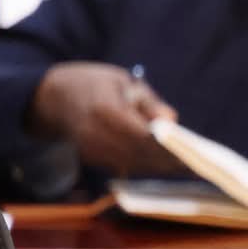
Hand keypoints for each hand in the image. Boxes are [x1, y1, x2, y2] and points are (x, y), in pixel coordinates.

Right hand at [26, 61, 184, 176]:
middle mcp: (96, 135)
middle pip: (140, 154)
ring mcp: (91, 150)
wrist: (48, 98)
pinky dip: (147, 165)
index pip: (143, 135)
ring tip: (190, 166)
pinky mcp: (91, 159)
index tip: (193, 152)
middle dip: (170, 161)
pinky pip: (124, 165)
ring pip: (134, 164)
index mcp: (105, 110)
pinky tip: (168, 164)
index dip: (168, 146)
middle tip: (199, 164)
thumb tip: (173, 121)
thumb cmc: (91, 83)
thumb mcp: (121, 81)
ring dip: (161, 166)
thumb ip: (148, 102)